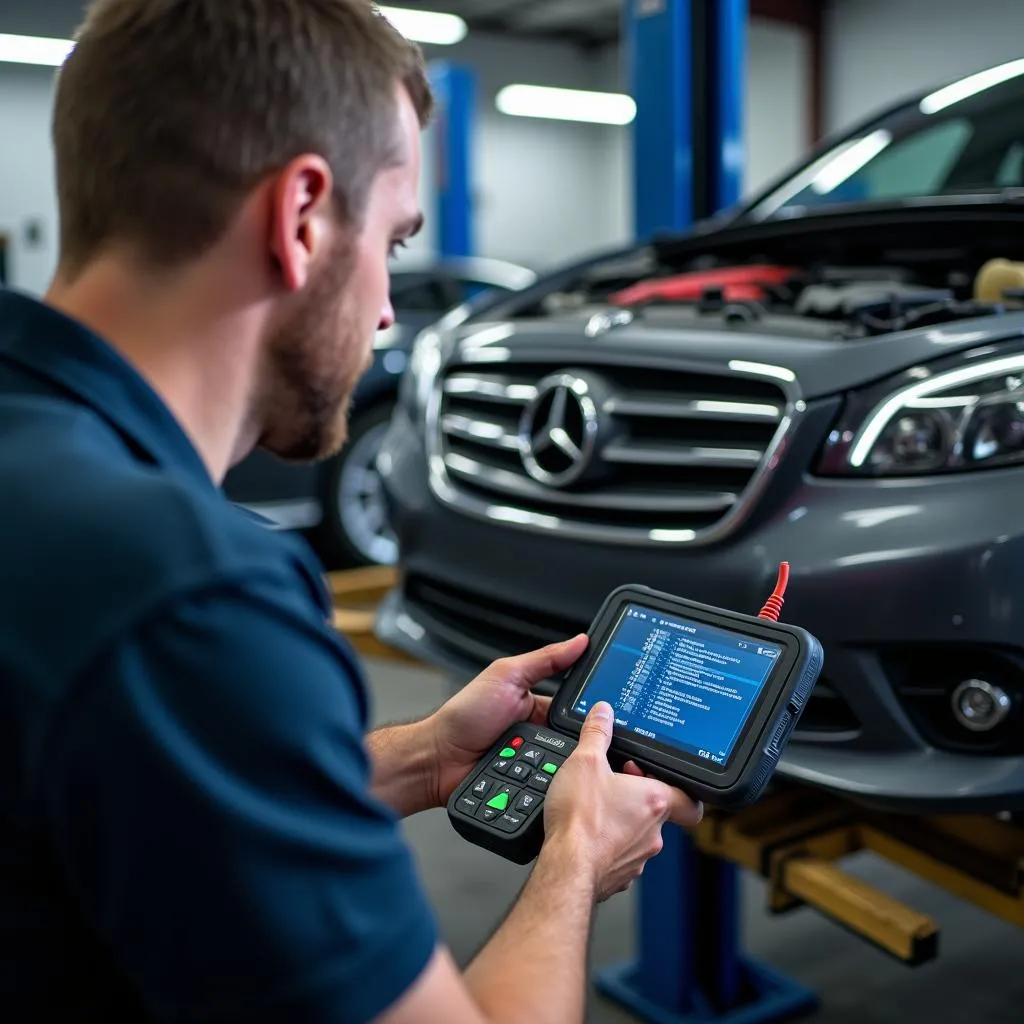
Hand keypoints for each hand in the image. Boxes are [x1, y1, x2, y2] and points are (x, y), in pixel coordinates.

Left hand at [429, 634, 589, 806]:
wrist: (438, 758)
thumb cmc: (464, 714)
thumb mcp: (506, 676)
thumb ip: (544, 660)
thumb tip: (579, 642)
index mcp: (539, 706)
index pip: (576, 707)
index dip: (591, 707)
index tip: (609, 707)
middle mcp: (540, 734)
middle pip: (576, 740)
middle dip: (576, 740)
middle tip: (569, 739)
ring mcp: (536, 762)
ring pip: (567, 765)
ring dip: (563, 762)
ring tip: (551, 757)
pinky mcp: (530, 786)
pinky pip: (552, 785)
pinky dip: (552, 782)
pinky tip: (549, 779)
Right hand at [542, 701, 703, 902]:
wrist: (566, 867)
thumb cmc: (581, 820)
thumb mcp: (585, 761)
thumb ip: (597, 734)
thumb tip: (603, 713)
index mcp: (654, 802)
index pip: (689, 799)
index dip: (677, 786)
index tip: (656, 776)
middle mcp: (653, 832)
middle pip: (658, 812)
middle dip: (636, 796)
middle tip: (612, 784)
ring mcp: (638, 857)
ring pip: (639, 835)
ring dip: (622, 821)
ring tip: (594, 808)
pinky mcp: (619, 875)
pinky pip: (620, 855)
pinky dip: (607, 844)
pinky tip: (586, 834)